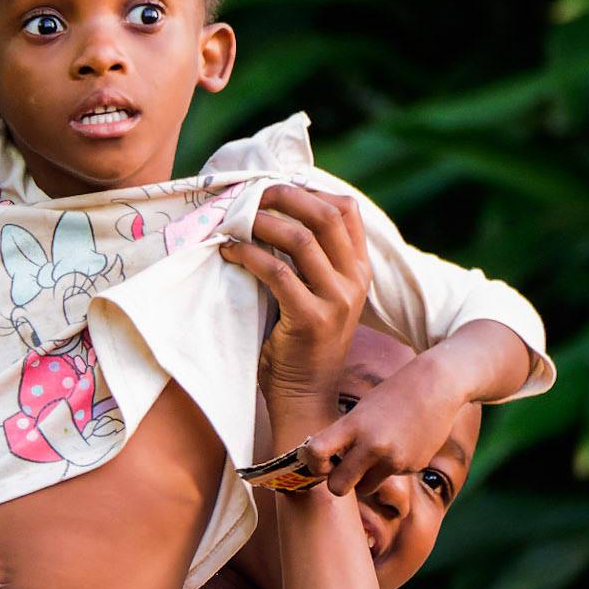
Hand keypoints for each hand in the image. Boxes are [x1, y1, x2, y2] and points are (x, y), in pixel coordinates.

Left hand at [220, 184, 370, 454]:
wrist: (305, 399)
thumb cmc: (300, 348)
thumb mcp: (317, 298)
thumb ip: (309, 263)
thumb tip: (270, 218)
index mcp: (359, 271)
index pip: (347, 210)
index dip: (310, 190)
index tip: (276, 189)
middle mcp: (354, 281)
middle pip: (325, 214)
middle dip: (283, 197)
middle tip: (249, 195)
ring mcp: (337, 301)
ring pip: (301, 238)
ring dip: (262, 222)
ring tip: (235, 221)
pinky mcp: (311, 320)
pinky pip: (277, 272)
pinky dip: (249, 254)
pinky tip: (229, 252)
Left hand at [305, 321, 521, 494]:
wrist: (438, 385)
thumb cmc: (394, 395)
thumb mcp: (362, 410)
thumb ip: (344, 436)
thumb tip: (324, 466)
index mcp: (354, 425)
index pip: (316, 452)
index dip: (314, 463)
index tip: (321, 462)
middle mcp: (372, 445)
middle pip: (337, 487)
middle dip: (337, 483)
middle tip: (343, 472)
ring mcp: (394, 459)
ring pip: (364, 489)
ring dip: (364, 479)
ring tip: (375, 455)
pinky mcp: (412, 466)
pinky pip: (390, 478)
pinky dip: (390, 468)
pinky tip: (402, 445)